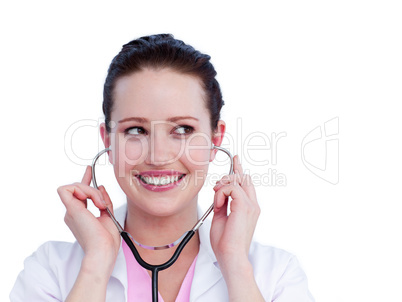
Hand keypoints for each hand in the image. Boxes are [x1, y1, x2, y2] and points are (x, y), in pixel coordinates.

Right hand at [57, 166, 120, 274]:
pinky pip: (69, 188)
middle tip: (103, 203)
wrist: (103, 251)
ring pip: (75, 186)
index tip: (89, 170)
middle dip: (91, 187)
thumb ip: (104, 200)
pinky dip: (84, 190)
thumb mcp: (108, 215)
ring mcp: (71, 211)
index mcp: (80, 215)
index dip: (85, 179)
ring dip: (91, 191)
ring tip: (101, 205)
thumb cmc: (107, 241)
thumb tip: (100, 187)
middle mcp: (73, 212)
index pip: (79, 193)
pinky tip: (94, 201)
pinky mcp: (71, 210)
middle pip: (78, 187)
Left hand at [210, 155, 259, 270]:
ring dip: (221, 187)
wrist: (230, 256)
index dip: (240, 169)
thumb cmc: (225, 242)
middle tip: (216, 188)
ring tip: (216, 201)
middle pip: (243, 177)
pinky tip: (218, 205)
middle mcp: (253, 204)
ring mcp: (251, 205)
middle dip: (228, 176)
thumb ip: (222, 203)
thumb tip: (219, 192)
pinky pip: (231, 188)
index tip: (236, 158)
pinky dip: (220, 193)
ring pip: (236, 180)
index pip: (246, 183)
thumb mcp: (221, 217)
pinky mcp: (244, 206)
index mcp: (249, 207)